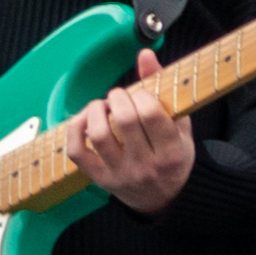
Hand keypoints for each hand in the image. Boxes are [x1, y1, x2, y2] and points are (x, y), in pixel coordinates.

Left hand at [61, 50, 199, 214]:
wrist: (162, 200)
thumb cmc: (174, 159)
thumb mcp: (180, 128)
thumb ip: (163, 91)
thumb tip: (144, 54)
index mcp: (172, 153)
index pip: (151, 114)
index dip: (141, 95)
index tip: (139, 93)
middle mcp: (145, 165)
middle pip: (124, 120)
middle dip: (118, 97)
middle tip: (119, 95)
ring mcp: (119, 173)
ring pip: (99, 134)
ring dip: (96, 110)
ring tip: (102, 105)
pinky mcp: (98, 178)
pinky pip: (76, 151)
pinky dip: (75, 129)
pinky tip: (85, 119)